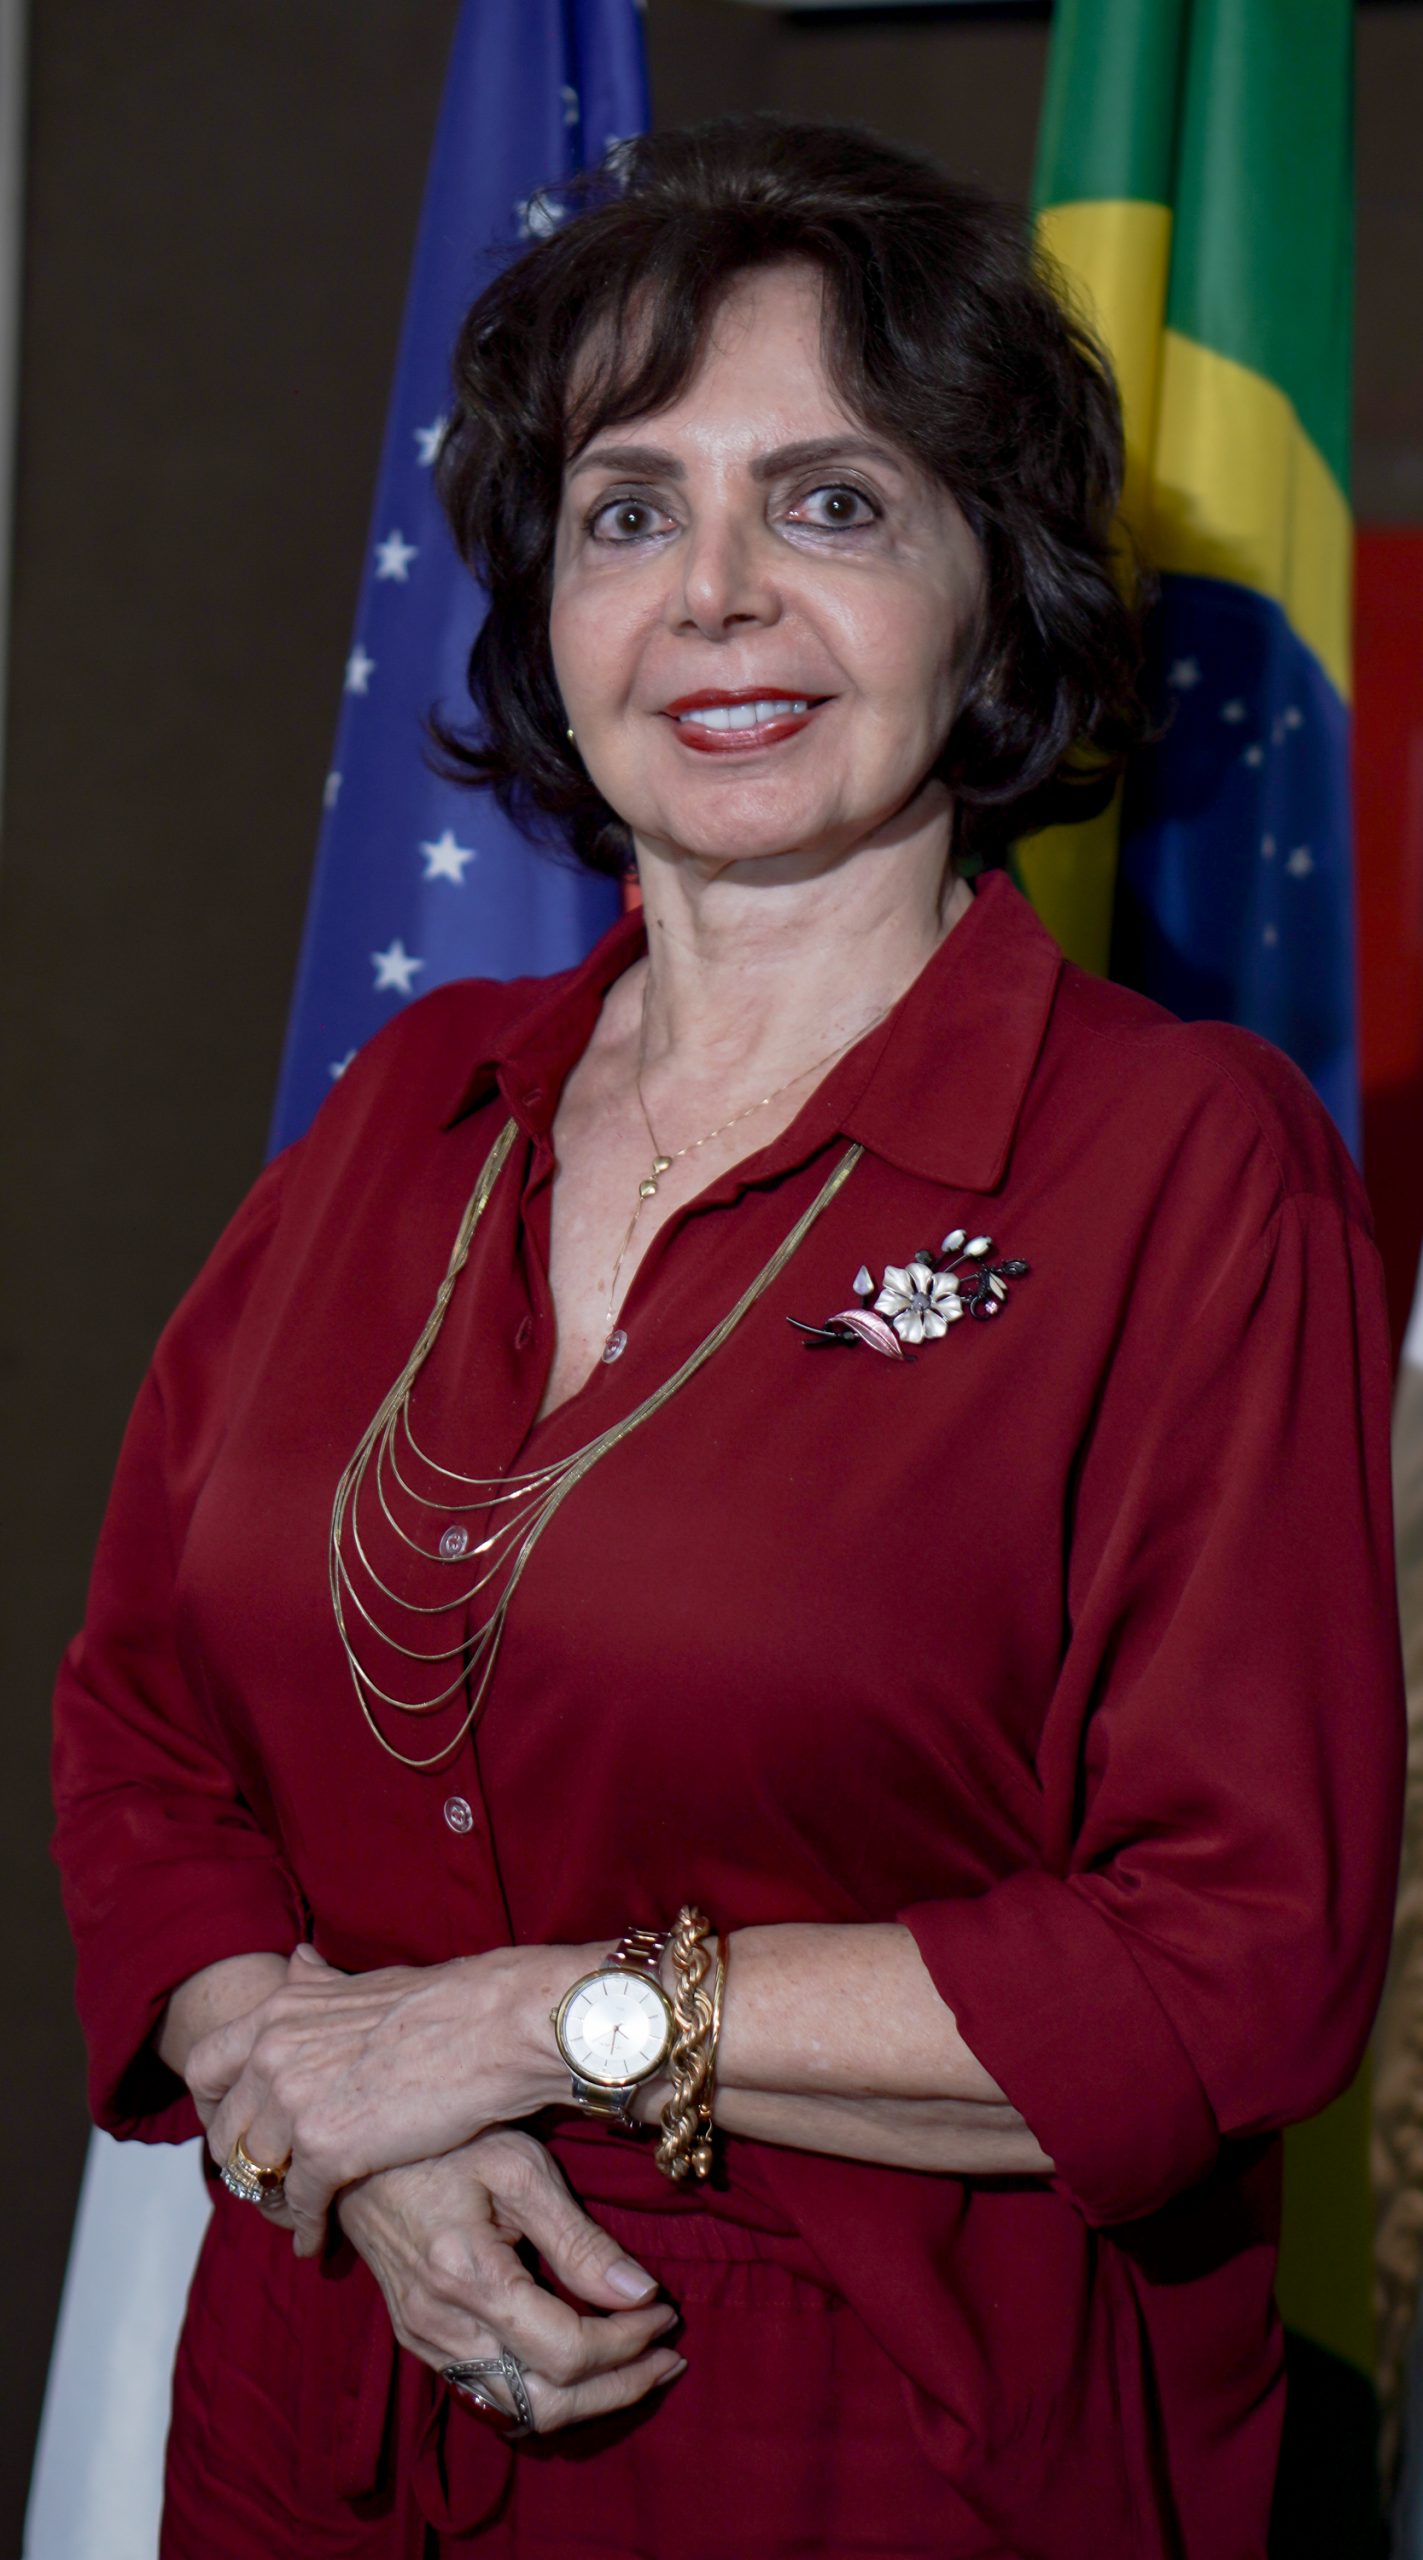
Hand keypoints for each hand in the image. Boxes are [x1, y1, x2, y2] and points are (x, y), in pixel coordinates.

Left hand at [191, 1940, 604, 2254]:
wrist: (493, 2026)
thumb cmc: (442, 2002)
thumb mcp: (360, 1984)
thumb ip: (317, 1985)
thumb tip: (294, 1962)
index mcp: (279, 2013)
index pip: (205, 2067)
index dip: (212, 2106)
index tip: (232, 2126)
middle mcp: (272, 2055)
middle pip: (224, 2129)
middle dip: (239, 2161)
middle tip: (262, 2180)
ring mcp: (294, 2104)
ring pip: (255, 2171)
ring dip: (271, 2199)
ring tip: (290, 2213)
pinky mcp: (327, 2150)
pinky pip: (299, 2204)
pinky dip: (306, 2228)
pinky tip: (317, 2240)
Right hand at [336, 2128, 685, 2433]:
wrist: (355, 2147)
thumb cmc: (446, 2140)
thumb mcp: (519, 2168)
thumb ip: (579, 2240)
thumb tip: (641, 2294)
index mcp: (468, 2278)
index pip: (567, 2352)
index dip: (628, 2345)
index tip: (667, 2313)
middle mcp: (441, 2327)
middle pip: (546, 2405)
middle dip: (618, 2389)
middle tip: (669, 2358)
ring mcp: (425, 2340)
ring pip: (518, 2411)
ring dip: (586, 2399)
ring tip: (639, 2364)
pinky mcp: (419, 2339)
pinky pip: (490, 2393)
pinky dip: (546, 2390)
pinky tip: (581, 2360)